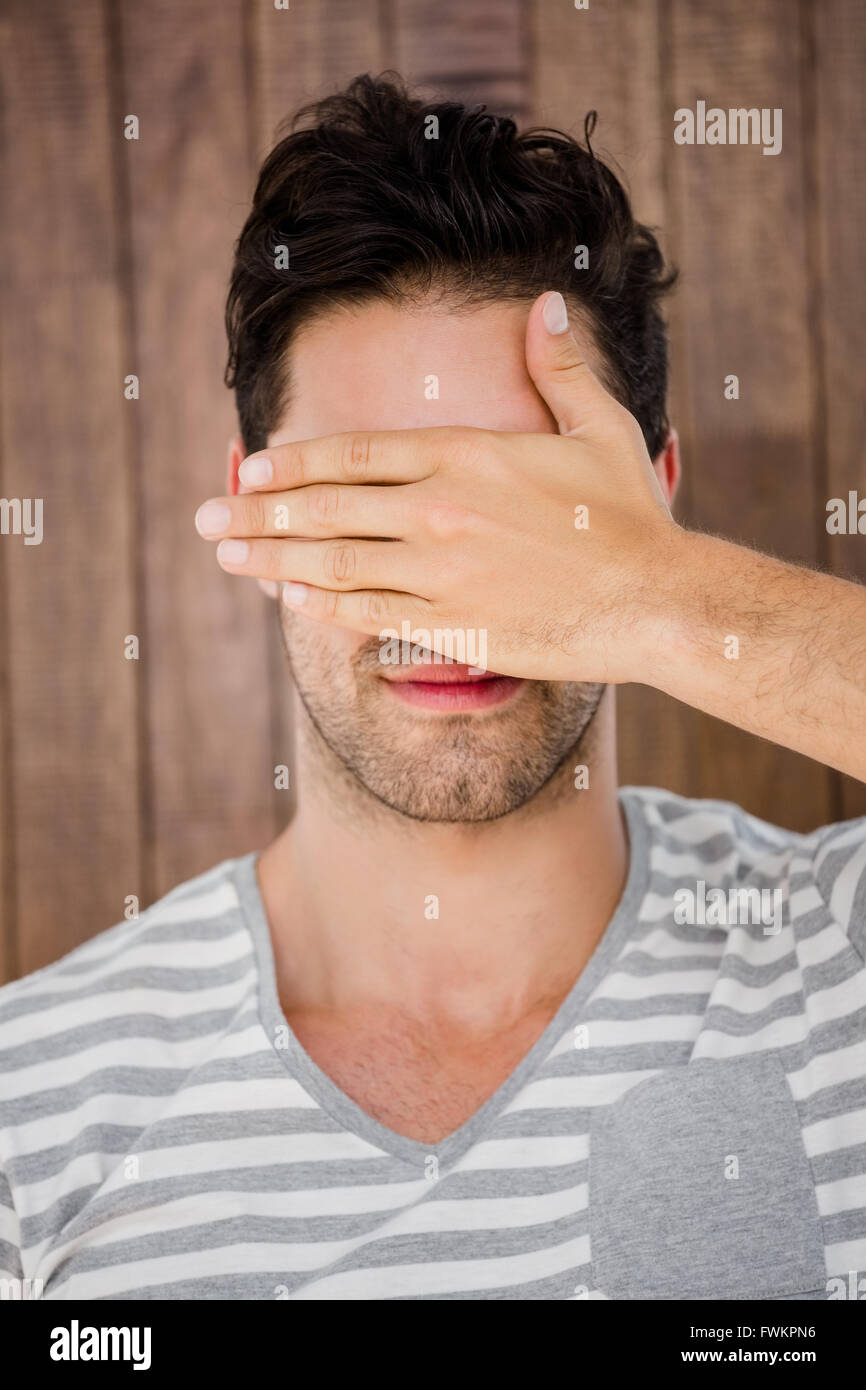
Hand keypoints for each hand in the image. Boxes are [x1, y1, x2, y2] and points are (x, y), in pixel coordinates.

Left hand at [195, 291, 681, 682]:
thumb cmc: (631, 515)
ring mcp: (441, 572)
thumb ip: (561, 366)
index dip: (293, 459)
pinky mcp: (452, 624)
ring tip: (226, 557)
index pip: (355, 452)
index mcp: (466, 455)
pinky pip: (368, 613)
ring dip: (271, 558)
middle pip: (326, 506)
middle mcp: (440, 511)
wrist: (657, 600)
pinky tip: (287, 596)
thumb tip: (545, 302)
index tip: (252, 465)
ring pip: (334, 562)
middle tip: (204, 518)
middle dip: (256, 511)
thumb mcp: (600, 426)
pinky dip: (321, 604)